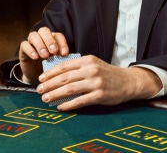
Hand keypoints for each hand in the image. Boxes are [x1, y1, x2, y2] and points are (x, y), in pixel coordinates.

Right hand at [18, 27, 69, 83]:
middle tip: (53, 51)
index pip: (58, 35)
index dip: (62, 43)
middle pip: (44, 31)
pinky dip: (30, 50)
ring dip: (40, 45)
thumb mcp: (57, 62)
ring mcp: (31, 42)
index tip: (65, 54)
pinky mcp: (23, 49)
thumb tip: (69, 57)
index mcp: (52, 39)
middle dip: (49, 40)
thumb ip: (61, 58)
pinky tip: (35, 57)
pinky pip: (24, 44)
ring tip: (45, 56)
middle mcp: (41, 37)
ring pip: (33, 35)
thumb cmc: (49, 67)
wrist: (36, 76)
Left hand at [36, 55, 162, 110]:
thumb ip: (77, 67)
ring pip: (70, 89)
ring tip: (46, 99)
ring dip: (55, 94)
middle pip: (65, 78)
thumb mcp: (93, 64)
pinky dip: (68, 104)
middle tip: (39, 90)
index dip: (51, 73)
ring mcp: (96, 83)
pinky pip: (80, 101)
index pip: (65, 66)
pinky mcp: (100, 95)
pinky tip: (60, 106)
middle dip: (49, 84)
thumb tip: (56, 75)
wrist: (128, 82)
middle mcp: (91, 70)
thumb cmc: (107, 73)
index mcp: (88, 60)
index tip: (41, 78)